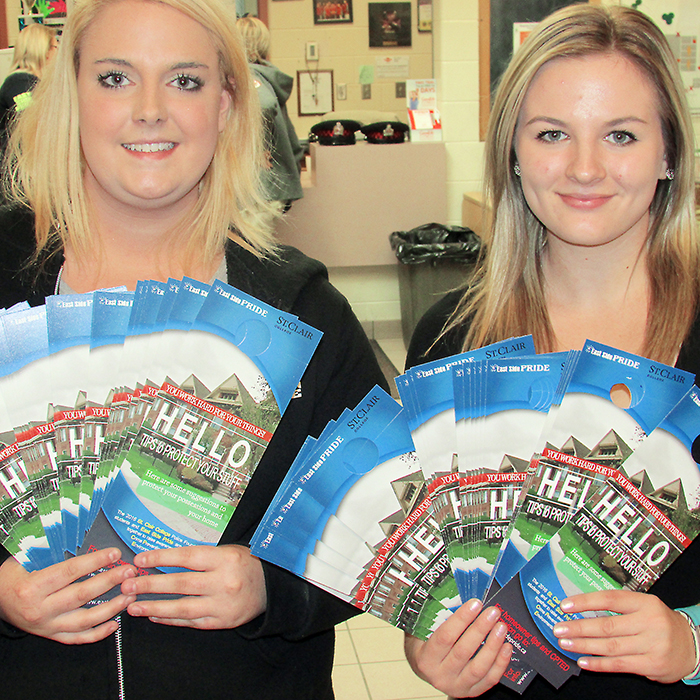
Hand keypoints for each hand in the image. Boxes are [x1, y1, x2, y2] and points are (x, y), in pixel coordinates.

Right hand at [0, 549, 136, 643]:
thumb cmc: (14, 575)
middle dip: (109, 582)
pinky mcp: (51, 635)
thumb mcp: (26, 558)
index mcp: (33, 587)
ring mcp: (46, 626)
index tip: (114, 554)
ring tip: (129, 595)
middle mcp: (40, 610)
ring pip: (84, 621)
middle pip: (81, 595)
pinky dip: (97, 633)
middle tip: (128, 571)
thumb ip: (51, 550)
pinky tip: (114, 624)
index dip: (95, 562)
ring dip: (110, 608)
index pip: (70, 572)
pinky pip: (77, 638)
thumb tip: (80, 535)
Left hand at [121, 544, 265, 629]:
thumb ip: (199, 556)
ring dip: (155, 607)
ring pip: (182, 607)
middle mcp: (224, 582)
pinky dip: (171, 619)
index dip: (161, 558)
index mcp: (225, 559)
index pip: (187, 557)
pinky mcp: (222, 622)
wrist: (272, 586)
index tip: (140, 559)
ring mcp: (223, 604)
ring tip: (134, 605)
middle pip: (181, 584)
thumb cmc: (245, 564)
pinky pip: (191, 621)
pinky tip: (155, 616)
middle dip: (151, 585)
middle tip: (128, 585)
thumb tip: (163, 559)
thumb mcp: (227, 551)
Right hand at [405, 599, 511, 697]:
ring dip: (492, 645)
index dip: (461, 619)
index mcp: (425, 658)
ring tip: (501, 626)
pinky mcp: (471, 692)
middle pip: (463, 651)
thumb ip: (435, 615)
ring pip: (478, 668)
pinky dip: (500, 663)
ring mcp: (456, 686)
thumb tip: (457, 589)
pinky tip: (506, 646)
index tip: (475, 603)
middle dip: (480, 629)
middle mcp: (439, 676)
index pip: (445, 637)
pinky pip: (489, 679)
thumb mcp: (422, 629)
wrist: (425, 669)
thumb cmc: (424, 643)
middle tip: (493, 611)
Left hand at [553, 589, 694, 682]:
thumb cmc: (659, 623)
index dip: (585, 602)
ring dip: (584, 646)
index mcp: (644, 603)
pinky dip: (599, 664)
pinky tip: (583, 661)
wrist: (691, 646)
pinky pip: (619, 665)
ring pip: (610, 646)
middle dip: (579, 627)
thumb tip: (581, 606)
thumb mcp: (643, 606)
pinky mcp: (652, 665)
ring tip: (565, 643)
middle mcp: (649, 622)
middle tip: (559, 628)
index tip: (565, 605)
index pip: (609, 599)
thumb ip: (619, 606)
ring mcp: (652, 645)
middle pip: (607, 625)